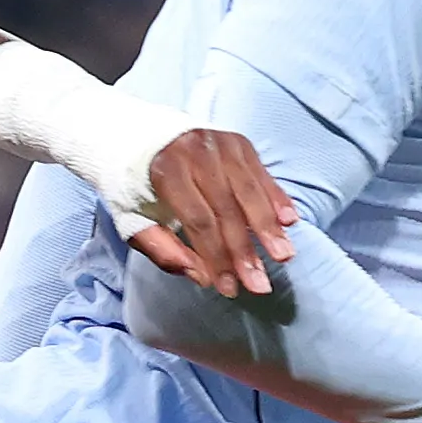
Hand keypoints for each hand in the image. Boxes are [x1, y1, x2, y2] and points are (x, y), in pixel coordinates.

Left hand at [120, 128, 295, 298]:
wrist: (135, 134)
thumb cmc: (134, 184)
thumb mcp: (132, 219)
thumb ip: (161, 249)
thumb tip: (201, 276)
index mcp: (166, 171)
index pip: (199, 222)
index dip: (216, 257)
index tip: (229, 288)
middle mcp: (197, 152)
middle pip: (227, 209)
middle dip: (245, 251)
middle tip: (260, 285)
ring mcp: (221, 144)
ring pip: (250, 191)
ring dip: (269, 227)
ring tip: (284, 256)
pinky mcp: (238, 142)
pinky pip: (262, 174)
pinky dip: (277, 198)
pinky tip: (290, 222)